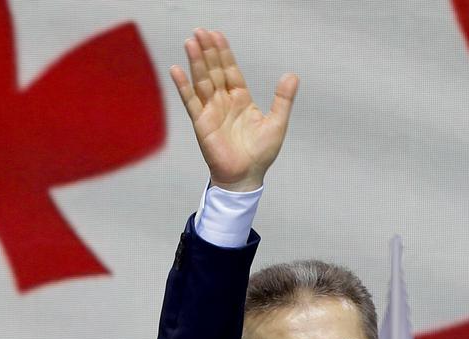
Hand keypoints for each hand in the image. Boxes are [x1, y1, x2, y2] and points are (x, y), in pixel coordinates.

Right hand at [171, 28, 298, 191]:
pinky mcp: (201, 124)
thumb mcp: (277, 123)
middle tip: (200, 31)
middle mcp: (223, 102)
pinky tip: (176, 70)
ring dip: (196, 62)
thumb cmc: (261, 154)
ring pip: (202, 81)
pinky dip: (183, 86)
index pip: (230, 70)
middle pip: (213, 71)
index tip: (217, 35)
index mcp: (241, 99)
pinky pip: (190, 101)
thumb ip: (283, 99)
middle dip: (207, 51)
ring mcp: (211, 111)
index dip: (224, 53)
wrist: (246, 177)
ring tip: (190, 42)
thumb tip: (292, 75)